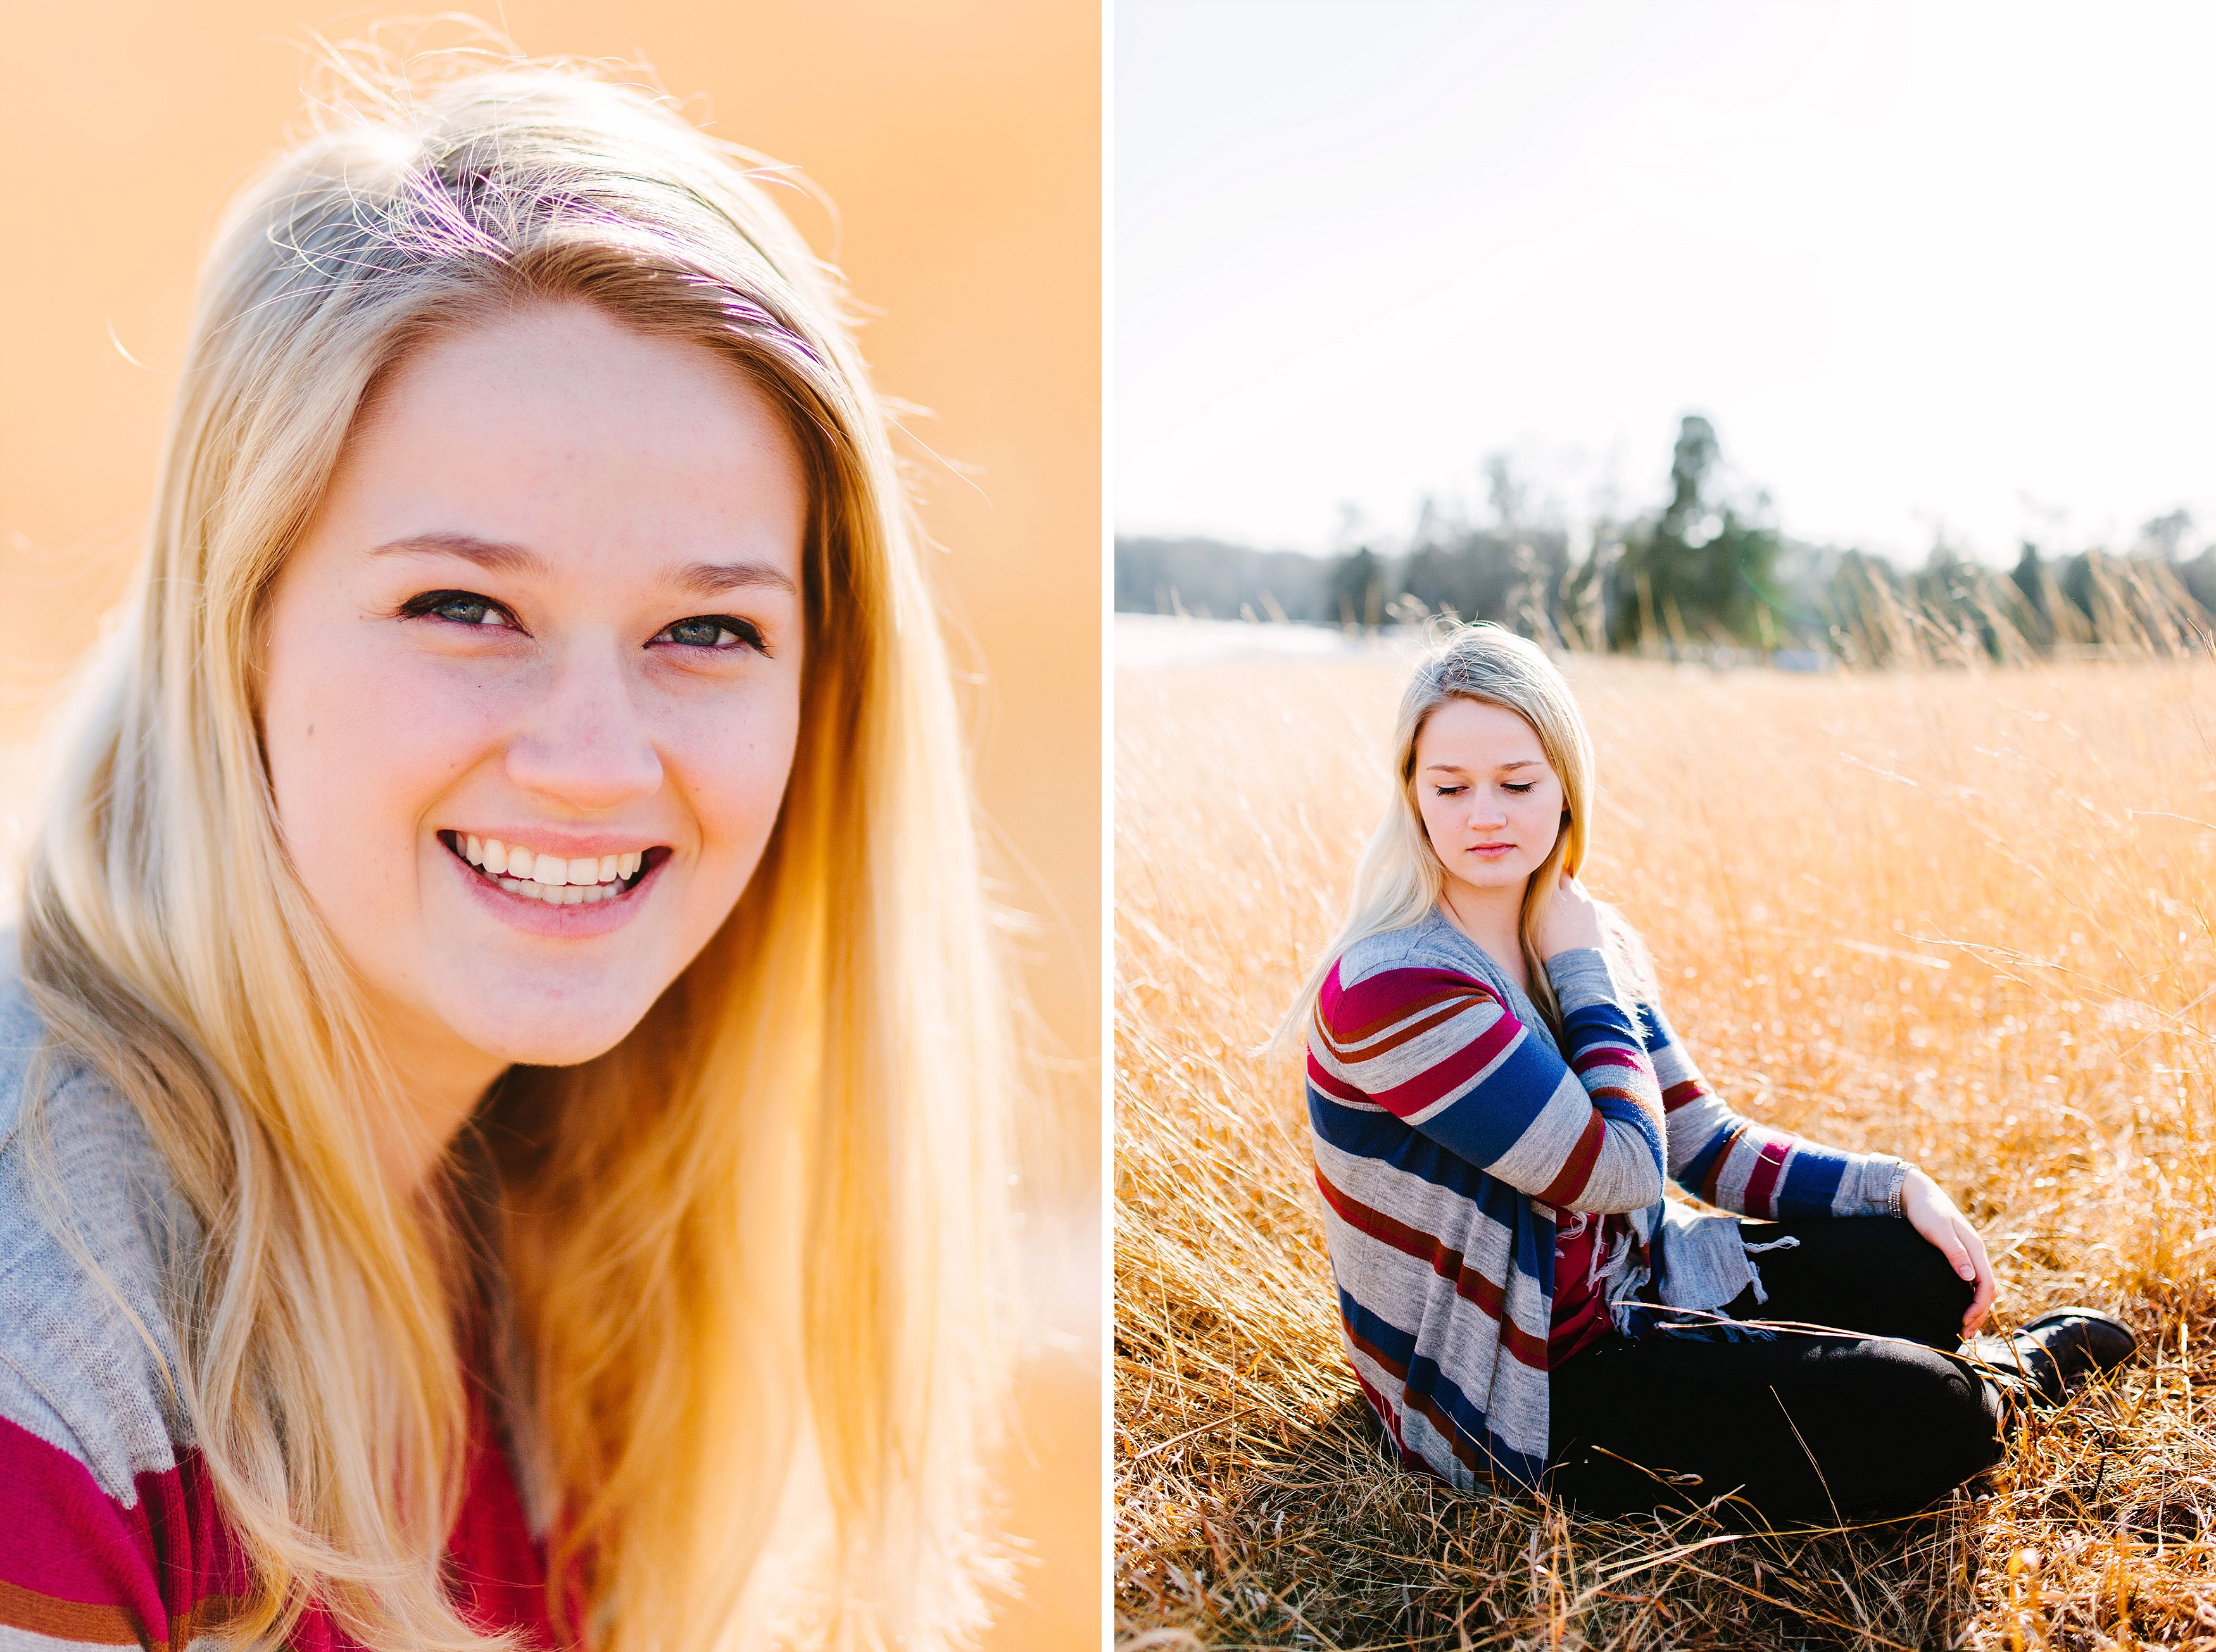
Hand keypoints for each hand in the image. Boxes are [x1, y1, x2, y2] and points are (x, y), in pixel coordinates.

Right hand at [1531, 869, 1604, 959]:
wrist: (1577, 964)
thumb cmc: (1549, 947)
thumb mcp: (1534, 924)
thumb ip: (1535, 902)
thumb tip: (1535, 888)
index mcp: (1553, 897)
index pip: (1549, 872)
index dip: (1544, 873)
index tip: (1539, 876)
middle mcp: (1572, 895)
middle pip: (1564, 875)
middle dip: (1558, 877)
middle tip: (1551, 886)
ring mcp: (1587, 902)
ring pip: (1577, 887)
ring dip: (1570, 891)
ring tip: (1563, 903)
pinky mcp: (1596, 912)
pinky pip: (1585, 900)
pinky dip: (1579, 903)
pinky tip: (1573, 915)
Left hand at [1901, 1168, 1994, 1335]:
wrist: (1917, 1193)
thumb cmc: (1925, 1211)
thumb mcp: (1938, 1230)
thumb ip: (1954, 1252)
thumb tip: (1970, 1278)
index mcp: (1975, 1248)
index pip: (1987, 1284)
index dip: (1979, 1306)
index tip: (1964, 1322)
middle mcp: (1975, 1253)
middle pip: (1987, 1290)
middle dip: (1979, 1314)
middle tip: (1965, 1335)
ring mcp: (1968, 1255)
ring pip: (1980, 1288)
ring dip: (1976, 1309)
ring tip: (1964, 1329)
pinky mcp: (1958, 1256)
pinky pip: (1970, 1282)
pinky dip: (1968, 1298)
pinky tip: (1958, 1308)